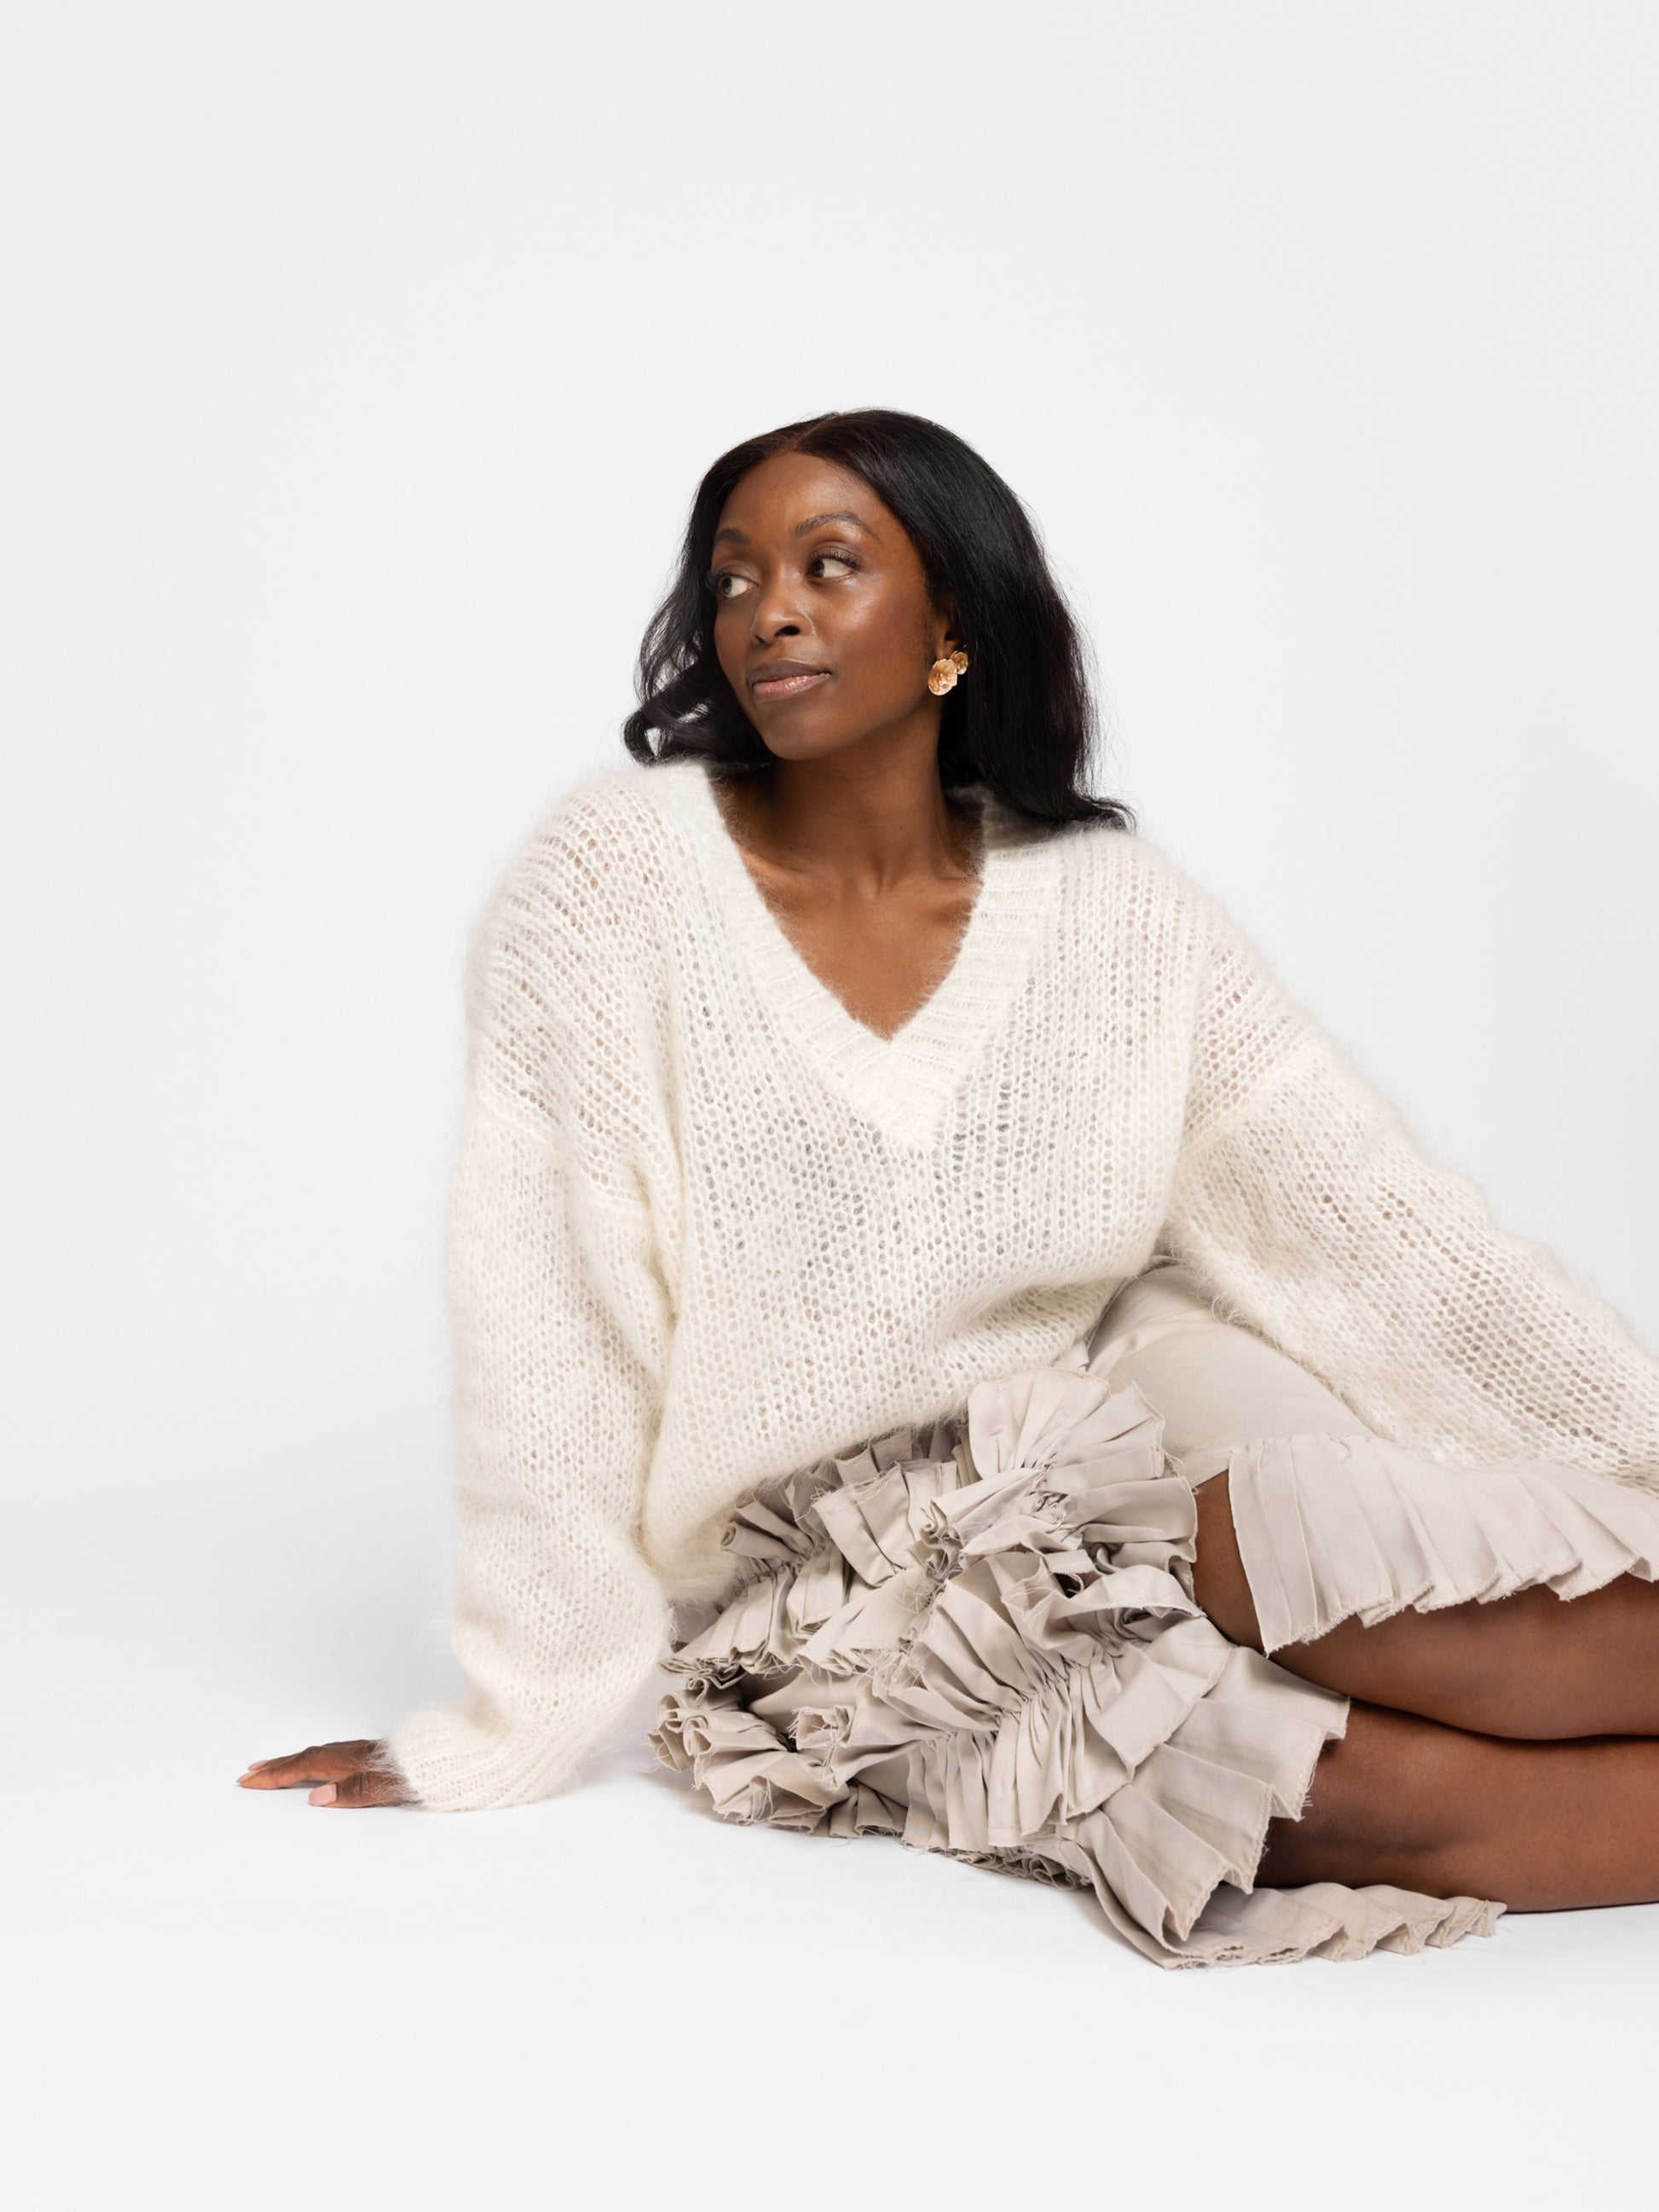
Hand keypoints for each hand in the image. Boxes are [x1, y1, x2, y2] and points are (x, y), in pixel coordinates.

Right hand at [237, 1737, 414, 1807]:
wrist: (457, 1754)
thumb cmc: (426, 1774)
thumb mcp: (389, 1787)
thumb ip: (353, 1792)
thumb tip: (315, 1798)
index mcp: (353, 1761)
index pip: (306, 1766)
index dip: (277, 1774)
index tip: (249, 1780)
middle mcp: (356, 1753)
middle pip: (309, 1757)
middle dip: (278, 1766)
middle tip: (250, 1773)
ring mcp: (366, 1752)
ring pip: (322, 1754)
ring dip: (295, 1760)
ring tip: (275, 1766)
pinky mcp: (377, 1754)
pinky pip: (335, 1754)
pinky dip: (316, 1759)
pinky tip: (319, 1764)